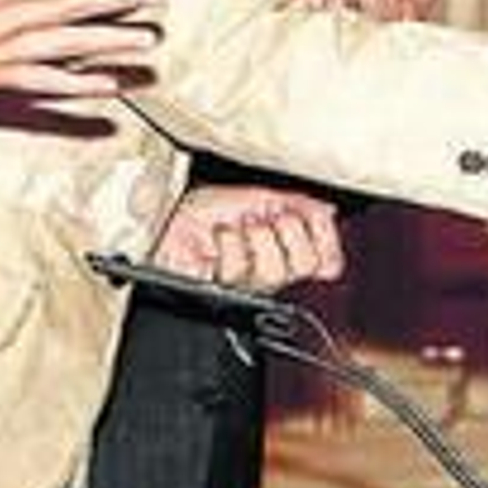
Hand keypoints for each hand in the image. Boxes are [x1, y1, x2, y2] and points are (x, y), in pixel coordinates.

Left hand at [153, 185, 344, 291]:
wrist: (161, 224)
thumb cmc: (197, 212)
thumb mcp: (254, 195)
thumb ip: (295, 202)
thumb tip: (327, 210)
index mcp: (284, 247)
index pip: (327, 260)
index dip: (326, 237)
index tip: (312, 217)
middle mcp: (271, 270)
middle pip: (309, 264)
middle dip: (290, 230)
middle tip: (267, 219)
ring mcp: (248, 284)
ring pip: (278, 269)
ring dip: (256, 237)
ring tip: (238, 227)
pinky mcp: (224, 292)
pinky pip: (241, 270)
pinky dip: (228, 243)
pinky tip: (218, 239)